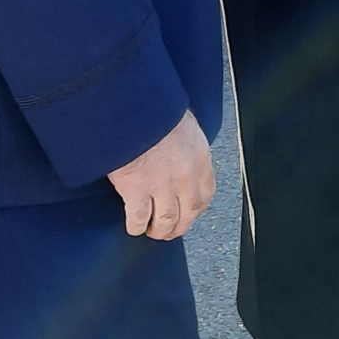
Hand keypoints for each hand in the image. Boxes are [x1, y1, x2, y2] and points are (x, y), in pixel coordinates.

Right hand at [108, 110, 214, 239]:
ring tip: (151, 231)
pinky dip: (136, 226)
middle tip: (170, 231)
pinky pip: (139, 218)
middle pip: (187, 213)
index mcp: (199, 157)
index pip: (205, 193)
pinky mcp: (136, 189)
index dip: (196, 209)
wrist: (133, 107)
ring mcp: (161, 185)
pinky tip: (134, 226)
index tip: (189, 214)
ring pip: (165, 221)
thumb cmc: (154, 108)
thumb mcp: (182, 123)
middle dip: (178, 226)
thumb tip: (179, 152)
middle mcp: (185, 176)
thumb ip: (185, 144)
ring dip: (159, 230)